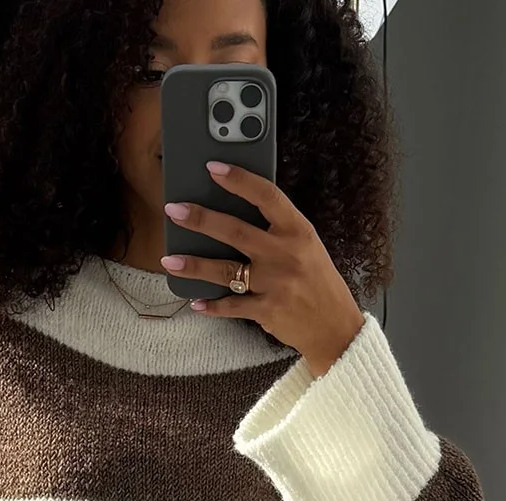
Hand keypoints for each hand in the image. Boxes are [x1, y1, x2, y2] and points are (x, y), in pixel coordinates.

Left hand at [162, 160, 365, 376]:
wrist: (336, 328)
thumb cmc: (319, 283)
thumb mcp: (307, 247)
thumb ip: (279, 230)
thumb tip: (238, 211)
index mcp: (298, 231)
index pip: (266, 196)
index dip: (239, 180)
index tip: (212, 168)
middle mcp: (285, 254)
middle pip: (236, 231)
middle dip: (201, 219)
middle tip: (174, 210)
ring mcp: (275, 284)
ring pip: (226, 271)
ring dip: (194, 265)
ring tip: (169, 260)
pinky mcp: (267, 311)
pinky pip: (231, 306)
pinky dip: (212, 306)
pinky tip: (195, 303)